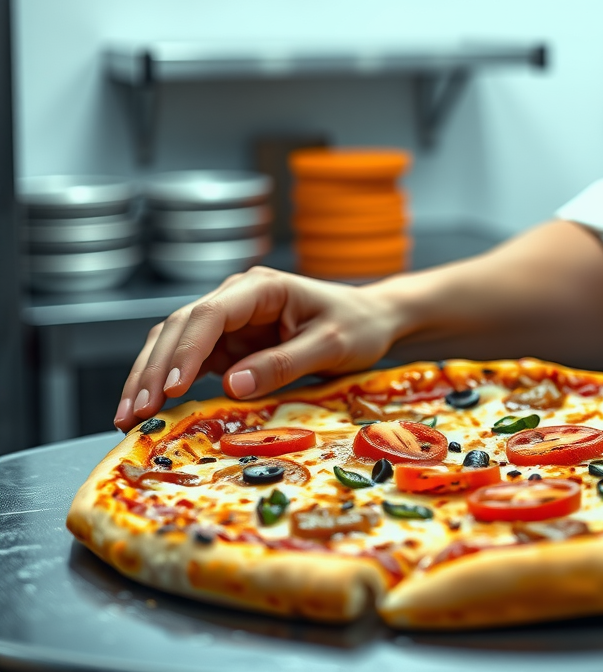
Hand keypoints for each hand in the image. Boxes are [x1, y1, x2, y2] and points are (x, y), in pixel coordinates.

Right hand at [113, 266, 399, 431]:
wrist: (371, 320)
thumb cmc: (356, 326)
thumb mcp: (330, 346)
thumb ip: (283, 363)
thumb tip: (232, 384)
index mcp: (261, 288)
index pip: (210, 314)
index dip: (187, 349)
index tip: (171, 387)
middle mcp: (237, 298)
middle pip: (181, 327)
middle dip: (153, 369)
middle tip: (134, 413)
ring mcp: (229, 320)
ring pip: (174, 342)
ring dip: (149, 377)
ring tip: (128, 417)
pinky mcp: (229, 343)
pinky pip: (189, 361)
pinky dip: (166, 383)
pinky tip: (149, 411)